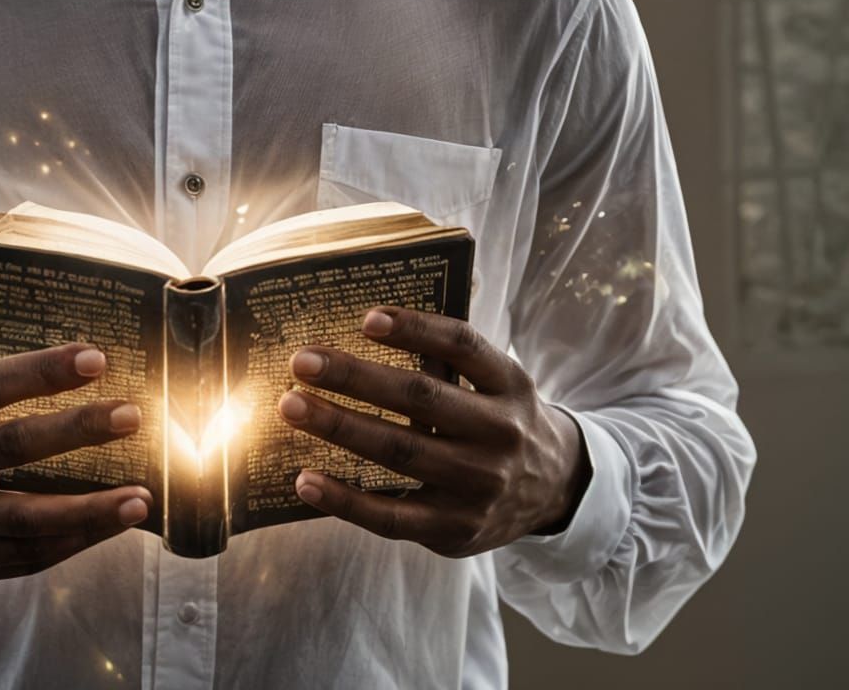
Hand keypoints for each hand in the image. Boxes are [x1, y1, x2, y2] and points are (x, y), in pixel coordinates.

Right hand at [0, 291, 152, 585]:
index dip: (36, 373)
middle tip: (130, 415)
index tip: (93, 358)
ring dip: (86, 510)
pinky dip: (69, 543)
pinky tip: (109, 523)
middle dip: (75, 431)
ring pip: (21, 522)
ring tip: (140, 495)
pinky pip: (20, 559)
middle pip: (6, 450)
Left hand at [276, 305, 589, 555]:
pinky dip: (344, 500)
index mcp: (509, 384)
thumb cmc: (501, 418)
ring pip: (399, 452)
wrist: (556, 489)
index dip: (415, 328)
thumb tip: (371, 323)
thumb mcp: (496, 381)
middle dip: (354, 378)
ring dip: (339, 427)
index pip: (461, 345)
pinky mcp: (455, 530)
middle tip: (302, 362)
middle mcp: (500, 434)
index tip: (365, 318)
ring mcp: (479, 486)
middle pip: (420, 398)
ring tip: (292, 406)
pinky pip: (392, 517)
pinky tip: (305, 480)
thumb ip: (448, 357)